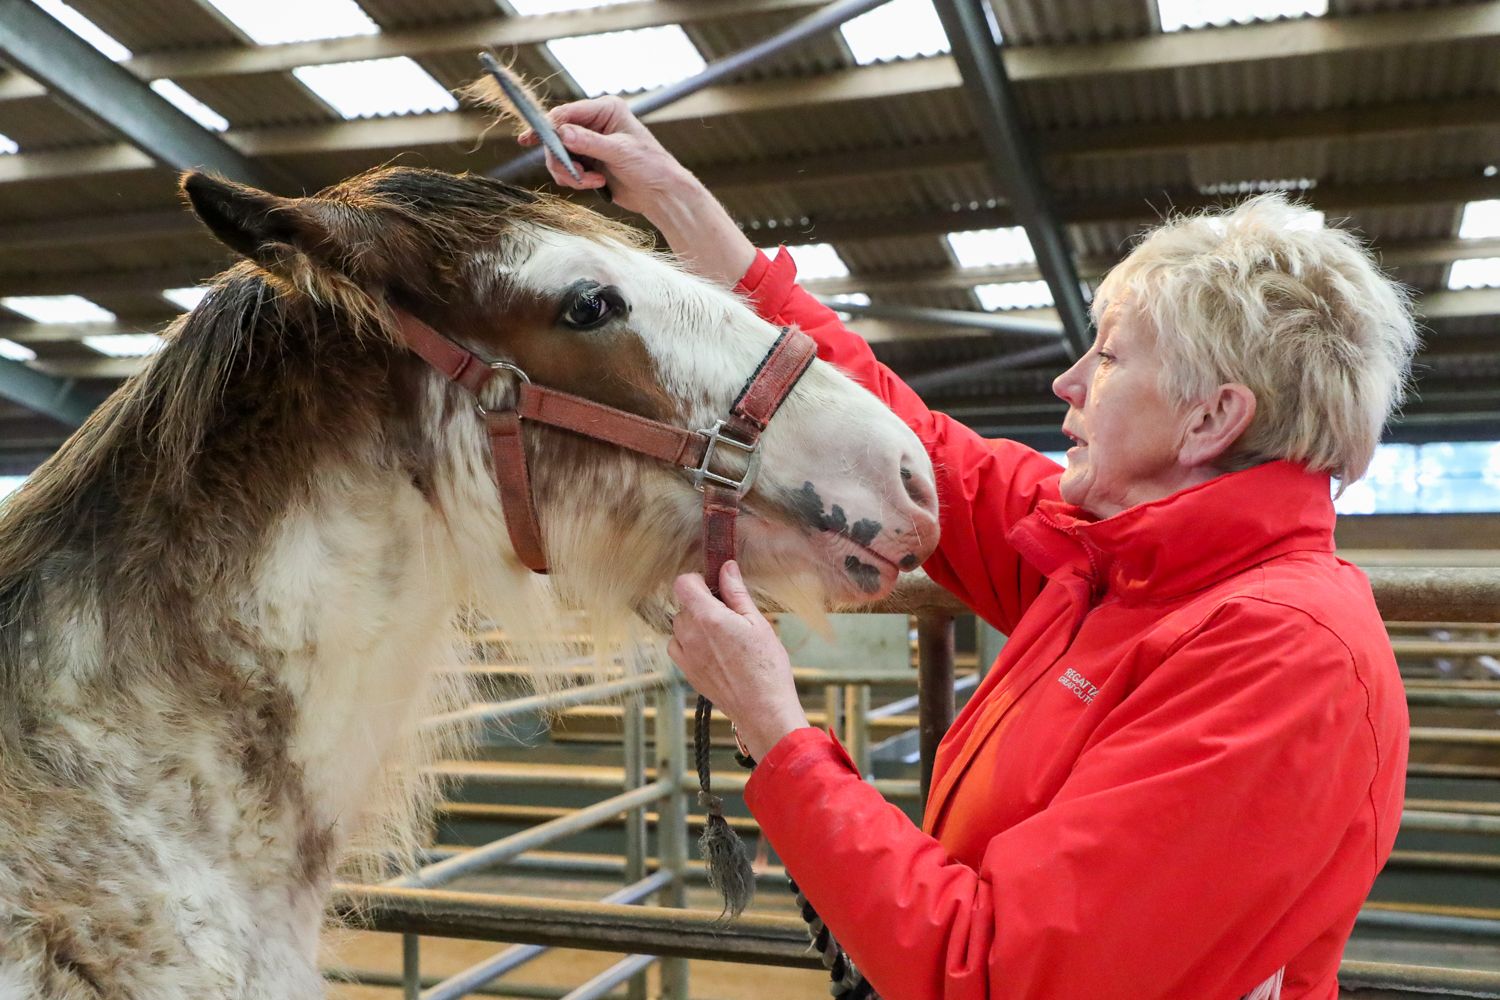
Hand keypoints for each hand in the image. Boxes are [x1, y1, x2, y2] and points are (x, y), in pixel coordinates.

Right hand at [518, 97, 755, 285]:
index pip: (566, 113)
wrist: (661, 194)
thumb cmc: (650, 166)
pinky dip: (575, 180)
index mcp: (605, 110)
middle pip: (557, 136)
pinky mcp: (589, 162)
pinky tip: (595, 185)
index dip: (547, 127)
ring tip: (591, 182)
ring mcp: (590, 143)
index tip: (530, 139)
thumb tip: (562, 133)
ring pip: (559, 155)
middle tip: (576, 175)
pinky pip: (567, 169)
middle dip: (562, 159)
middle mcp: (595, 123)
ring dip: (570, 173)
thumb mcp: (620, 153)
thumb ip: (590, 143)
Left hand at [667, 562, 808, 760]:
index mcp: (707, 617)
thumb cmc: (766, 667)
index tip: (715, 587)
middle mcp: (689, 634)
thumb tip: (726, 568)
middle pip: (683, 604)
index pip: (683, 583)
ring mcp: (684, 655)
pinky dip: (691, 643)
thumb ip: (737, 593)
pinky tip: (715, 651)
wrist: (762, 708)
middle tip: (729, 615)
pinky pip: (679, 646)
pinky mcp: (686, 671)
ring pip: (680, 625)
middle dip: (702, 604)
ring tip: (724, 637)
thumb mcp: (757, 622)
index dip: (698, 580)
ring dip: (696, 624)